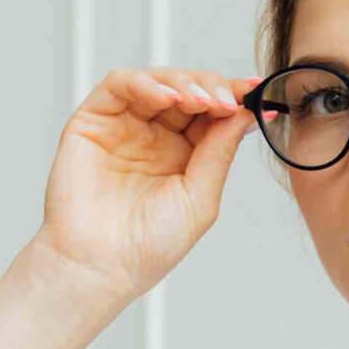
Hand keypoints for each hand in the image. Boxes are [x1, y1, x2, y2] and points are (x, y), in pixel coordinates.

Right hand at [35, 65, 260, 313]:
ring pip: (157, 81)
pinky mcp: (93, 121)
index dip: (233, 97)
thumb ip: (220, 151)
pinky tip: (167, 98)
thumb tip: (246, 112)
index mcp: (183, 155)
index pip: (211, 113)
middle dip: (212, 88)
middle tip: (226, 100)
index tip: (255, 91)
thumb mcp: (201, 198)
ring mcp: (124, 126)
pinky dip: (145, 82)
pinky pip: (118, 85)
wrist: (101, 266)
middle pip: (187, 90)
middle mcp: (154, 137)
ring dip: (183, 83)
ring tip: (200, 100)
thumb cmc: (149, 246)